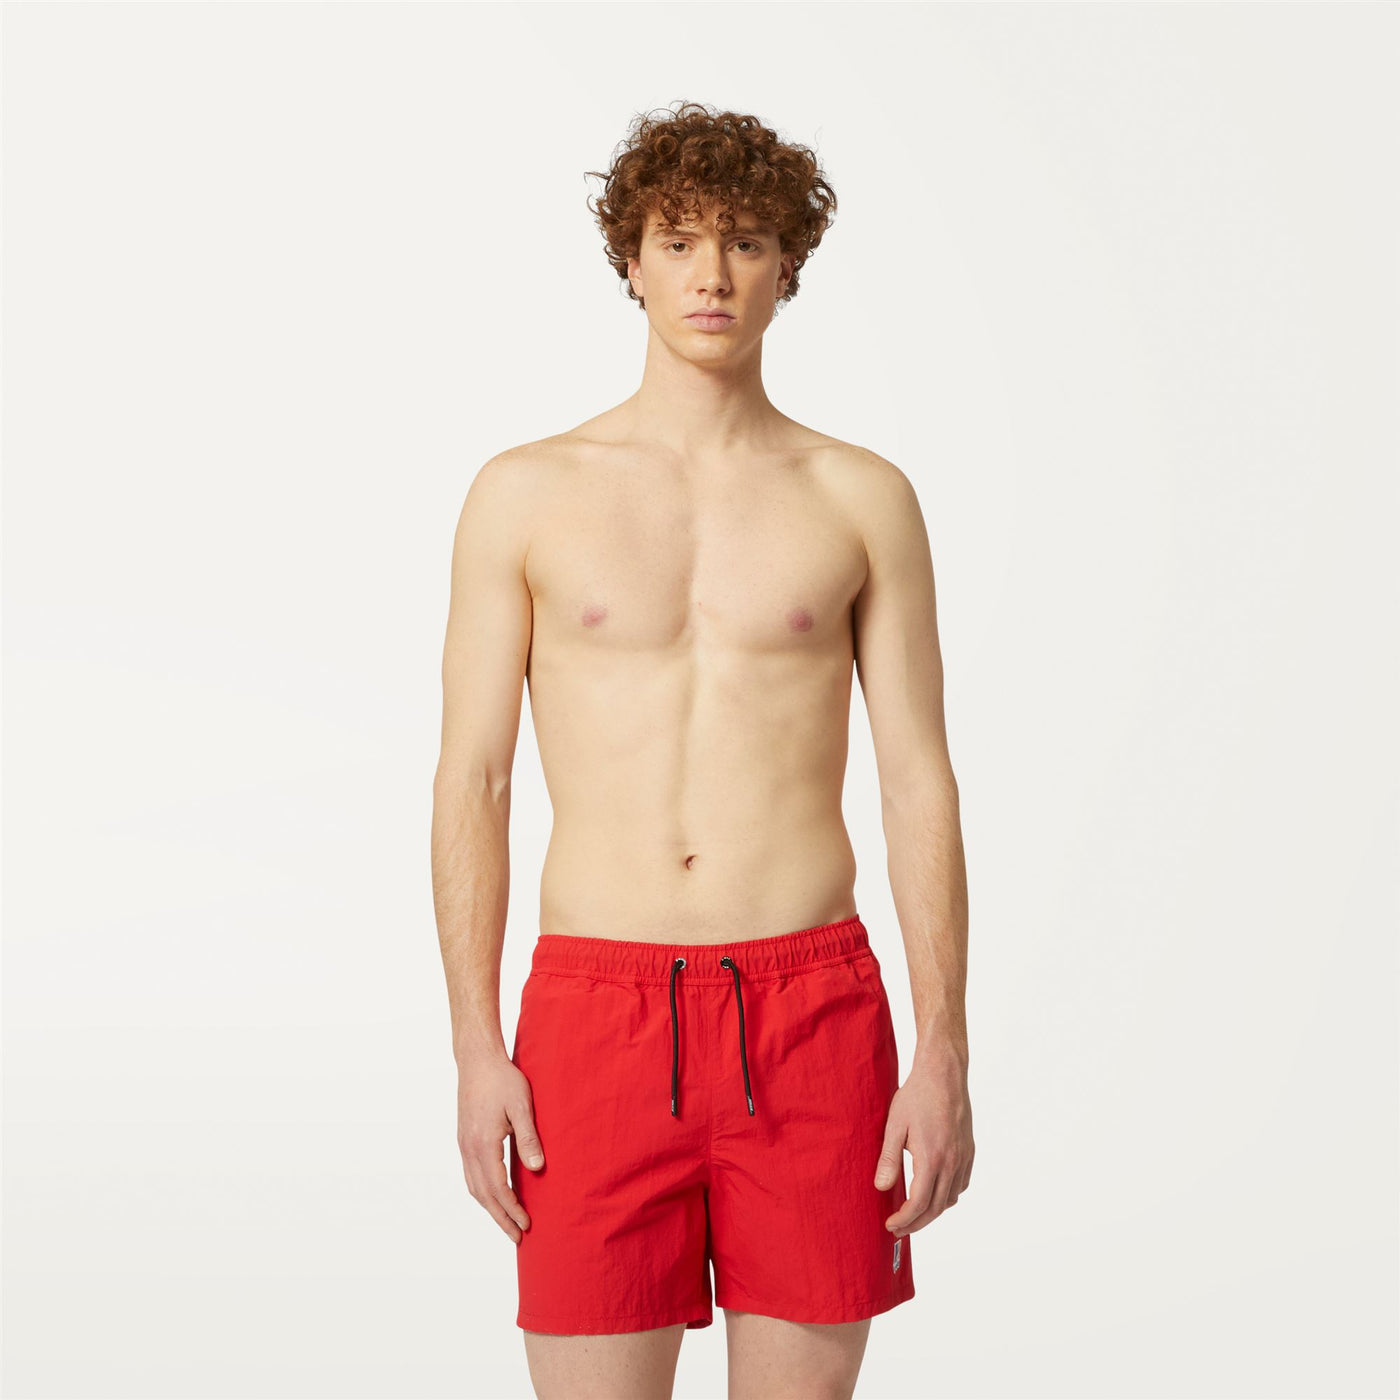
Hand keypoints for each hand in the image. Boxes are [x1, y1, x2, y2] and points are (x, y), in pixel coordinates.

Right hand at [457, 1053, 545, 1243]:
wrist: (477, 1060)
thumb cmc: (503, 1079)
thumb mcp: (522, 1105)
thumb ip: (528, 1137)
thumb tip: (538, 1168)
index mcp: (484, 1143)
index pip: (498, 1187)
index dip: (512, 1209)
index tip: (526, 1226)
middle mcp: (469, 1148)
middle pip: (483, 1195)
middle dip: (501, 1218)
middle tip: (518, 1238)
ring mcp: (464, 1145)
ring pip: (474, 1187)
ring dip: (490, 1208)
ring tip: (506, 1223)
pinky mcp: (464, 1139)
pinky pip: (471, 1175)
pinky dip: (482, 1192)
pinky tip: (493, 1196)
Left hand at [874, 1053, 973, 1236]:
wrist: (944, 1073)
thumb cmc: (916, 1096)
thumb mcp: (895, 1125)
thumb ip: (888, 1159)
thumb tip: (881, 1188)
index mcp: (932, 1159)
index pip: (918, 1204)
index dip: (904, 1220)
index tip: (890, 1225)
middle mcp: (952, 1163)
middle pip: (935, 1208)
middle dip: (916, 1223)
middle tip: (898, 1229)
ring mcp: (963, 1157)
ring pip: (950, 1198)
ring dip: (932, 1212)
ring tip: (913, 1214)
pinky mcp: (969, 1151)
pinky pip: (961, 1184)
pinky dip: (947, 1196)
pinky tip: (934, 1193)